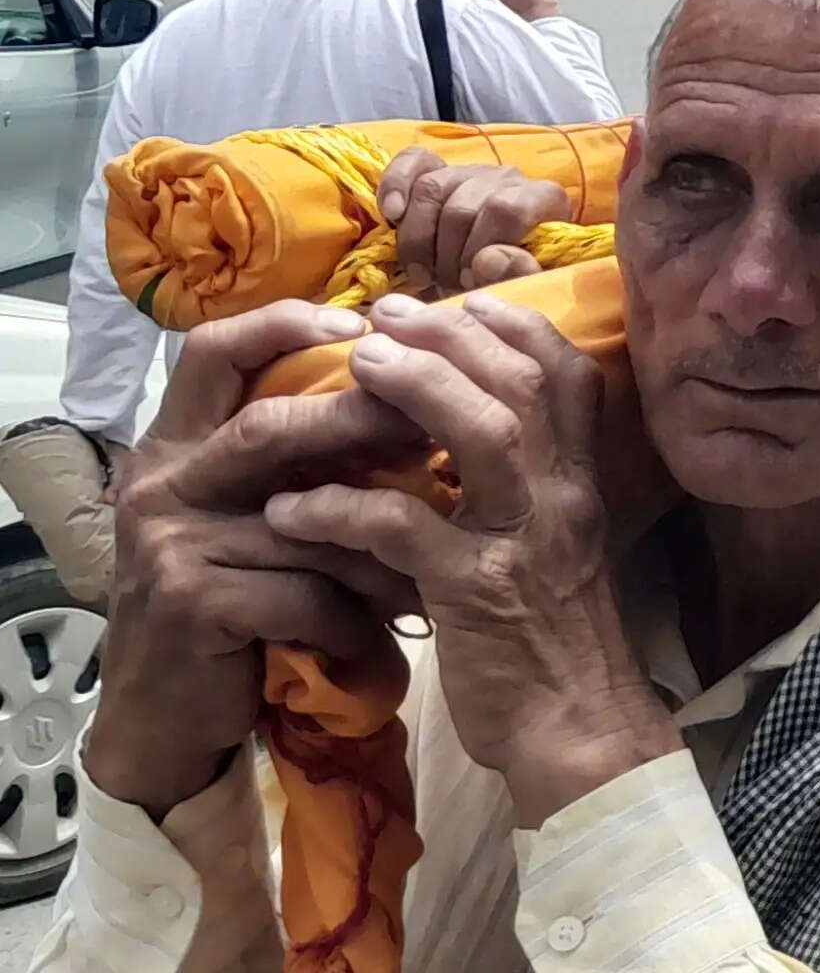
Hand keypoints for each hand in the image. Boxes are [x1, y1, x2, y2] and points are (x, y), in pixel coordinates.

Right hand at [87, 301, 425, 816]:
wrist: (164, 713)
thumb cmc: (232, 598)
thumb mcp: (251, 515)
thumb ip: (297, 458)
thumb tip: (420, 397)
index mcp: (177, 443)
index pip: (216, 352)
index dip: (286, 324)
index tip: (364, 320)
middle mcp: (162, 481)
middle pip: (270, 424)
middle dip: (363, 423)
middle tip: (437, 436)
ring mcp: (170, 542)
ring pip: (305, 519)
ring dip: (384, 547)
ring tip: (441, 563)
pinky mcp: (191, 603)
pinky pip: (306, 593)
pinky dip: (360, 616)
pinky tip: (394, 634)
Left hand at [261, 291, 672, 825]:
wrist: (578, 732)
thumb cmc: (554, 640)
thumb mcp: (556, 548)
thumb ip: (526, 489)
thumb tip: (470, 433)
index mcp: (580, 484)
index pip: (567, 375)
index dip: (513, 326)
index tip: (456, 300)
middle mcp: (563, 499)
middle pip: (522, 385)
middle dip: (452, 336)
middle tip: (384, 314)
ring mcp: (524, 543)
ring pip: (483, 436)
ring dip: (415, 390)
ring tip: (353, 369)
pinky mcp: (477, 596)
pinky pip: (407, 531)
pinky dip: (345, 508)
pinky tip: (294, 506)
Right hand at [377, 147, 565, 295]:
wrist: (496, 271)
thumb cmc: (514, 278)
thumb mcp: (528, 285)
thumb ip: (519, 274)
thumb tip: (487, 260)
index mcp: (543, 199)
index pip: (506, 209)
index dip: (480, 247)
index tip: (469, 279)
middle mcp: (508, 178)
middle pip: (462, 205)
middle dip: (447, 254)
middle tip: (446, 284)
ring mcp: (471, 170)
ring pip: (431, 188)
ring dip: (418, 238)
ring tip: (423, 273)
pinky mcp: (439, 169)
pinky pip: (413, 161)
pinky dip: (396, 185)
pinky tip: (392, 214)